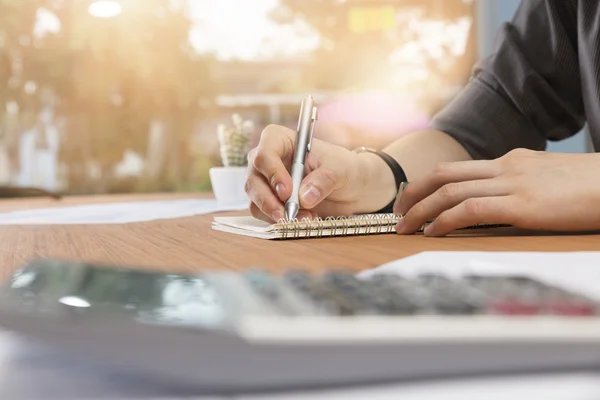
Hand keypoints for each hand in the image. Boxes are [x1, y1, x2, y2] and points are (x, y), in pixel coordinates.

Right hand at [245, 125, 395, 221]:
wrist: (349, 188)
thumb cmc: (343, 168)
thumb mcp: (339, 170)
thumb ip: (323, 180)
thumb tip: (304, 197)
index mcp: (281, 141)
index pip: (265, 152)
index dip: (272, 172)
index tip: (287, 191)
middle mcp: (268, 160)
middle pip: (254, 179)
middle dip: (269, 200)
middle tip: (288, 214)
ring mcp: (265, 182)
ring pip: (255, 200)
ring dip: (276, 213)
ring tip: (305, 219)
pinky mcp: (269, 202)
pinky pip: (264, 214)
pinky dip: (280, 221)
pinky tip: (302, 220)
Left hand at [394, 148, 599, 235]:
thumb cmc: (592, 185)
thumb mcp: (549, 178)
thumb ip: (522, 184)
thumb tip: (501, 200)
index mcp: (511, 161)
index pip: (458, 169)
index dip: (428, 183)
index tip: (413, 198)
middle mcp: (506, 167)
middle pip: (444, 174)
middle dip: (413, 192)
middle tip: (397, 211)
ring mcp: (513, 184)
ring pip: (450, 191)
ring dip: (420, 209)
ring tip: (404, 226)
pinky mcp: (523, 205)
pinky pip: (471, 210)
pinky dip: (445, 220)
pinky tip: (433, 232)